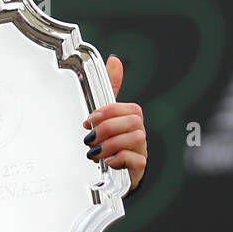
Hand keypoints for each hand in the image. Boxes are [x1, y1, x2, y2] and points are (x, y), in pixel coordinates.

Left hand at [82, 54, 146, 192]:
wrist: (109, 171)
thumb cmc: (108, 140)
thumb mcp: (104, 113)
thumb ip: (110, 87)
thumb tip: (115, 60)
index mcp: (130, 119)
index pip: (130, 108)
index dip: (109, 112)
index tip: (91, 120)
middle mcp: (138, 133)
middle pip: (134, 122)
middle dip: (108, 128)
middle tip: (91, 137)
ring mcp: (141, 150)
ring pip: (136, 139)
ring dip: (110, 145)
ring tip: (95, 152)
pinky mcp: (139, 168)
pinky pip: (138, 160)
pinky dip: (119, 159)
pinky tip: (107, 161)